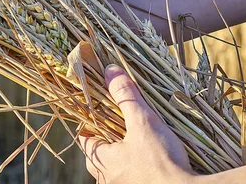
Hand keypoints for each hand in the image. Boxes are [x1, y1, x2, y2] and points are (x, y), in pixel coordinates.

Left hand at [81, 64, 195, 183]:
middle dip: (110, 140)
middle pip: (99, 155)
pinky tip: (153, 162)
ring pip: (116, 169)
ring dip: (125, 156)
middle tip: (124, 126)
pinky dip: (138, 169)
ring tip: (141, 142)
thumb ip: (126, 97)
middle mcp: (106, 179)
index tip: (102, 112)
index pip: (84, 138)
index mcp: (100, 161)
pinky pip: (131, 178)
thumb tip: (110, 72)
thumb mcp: (142, 122)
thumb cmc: (161, 162)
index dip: (92, 123)